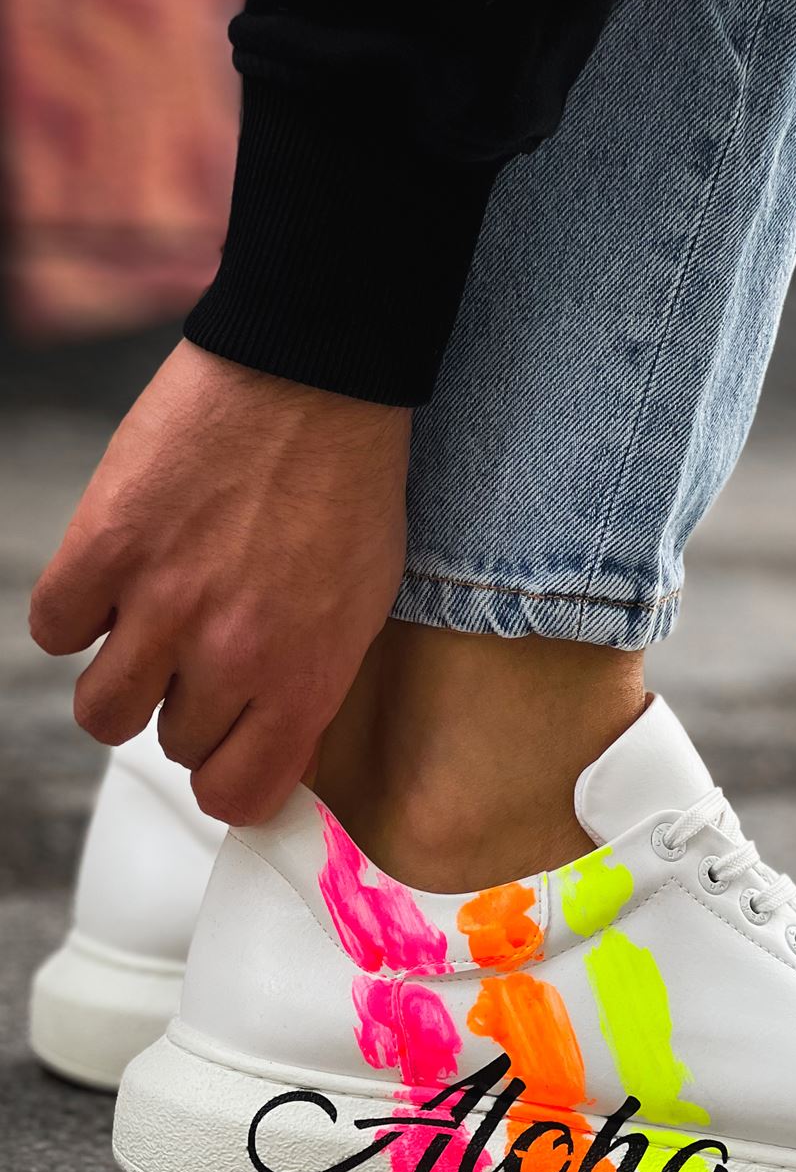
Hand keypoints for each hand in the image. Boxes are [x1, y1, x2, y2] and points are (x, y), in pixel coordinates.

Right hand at [29, 340, 409, 824]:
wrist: (313, 377)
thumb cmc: (349, 486)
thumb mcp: (364, 608)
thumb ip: (315, 686)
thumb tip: (278, 750)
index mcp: (302, 680)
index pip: (238, 794)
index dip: (225, 781)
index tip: (222, 754)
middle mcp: (230, 656)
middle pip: (171, 745)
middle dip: (184, 706)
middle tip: (200, 653)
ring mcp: (161, 603)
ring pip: (103, 711)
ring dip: (122, 679)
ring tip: (147, 632)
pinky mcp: (106, 546)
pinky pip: (56, 629)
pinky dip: (77, 613)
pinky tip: (111, 581)